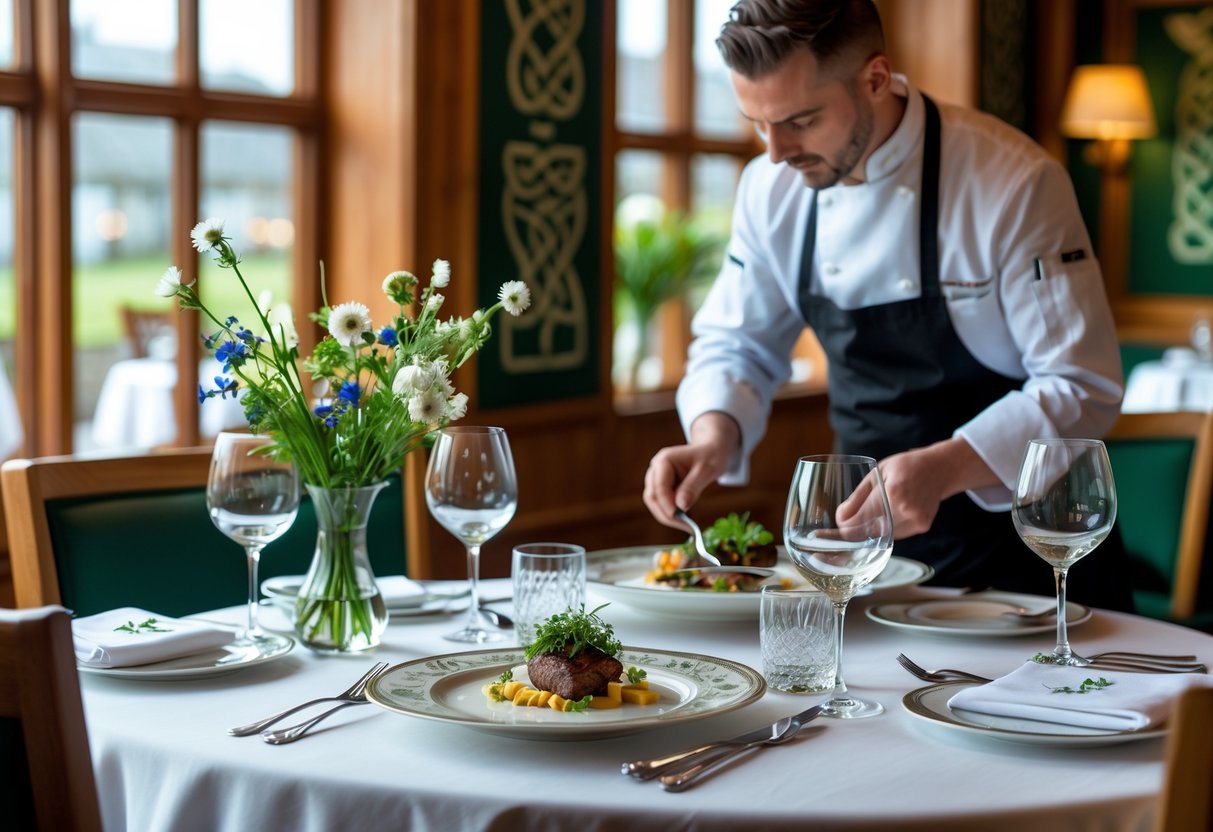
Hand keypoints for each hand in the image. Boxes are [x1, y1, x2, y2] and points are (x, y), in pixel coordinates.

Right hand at [643, 413, 739, 528]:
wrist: (713, 450)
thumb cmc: (711, 456)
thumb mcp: (707, 470)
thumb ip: (692, 487)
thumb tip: (681, 506)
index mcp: (664, 460)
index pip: (659, 487)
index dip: (667, 505)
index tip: (681, 519)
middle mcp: (656, 469)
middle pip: (652, 497)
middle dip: (666, 514)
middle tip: (686, 527)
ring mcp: (657, 478)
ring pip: (655, 502)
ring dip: (668, 516)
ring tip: (687, 526)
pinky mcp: (663, 487)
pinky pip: (662, 503)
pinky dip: (671, 513)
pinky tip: (686, 520)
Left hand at [837, 439, 997, 539]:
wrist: (939, 469)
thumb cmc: (905, 467)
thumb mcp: (876, 474)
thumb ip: (858, 497)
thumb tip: (841, 517)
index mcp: (891, 492)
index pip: (859, 522)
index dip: (842, 528)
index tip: (832, 526)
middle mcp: (905, 510)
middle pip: (868, 532)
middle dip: (852, 530)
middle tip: (843, 523)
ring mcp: (915, 520)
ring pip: (880, 536)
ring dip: (868, 529)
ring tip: (867, 513)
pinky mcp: (921, 527)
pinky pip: (894, 535)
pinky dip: (884, 528)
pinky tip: (886, 515)